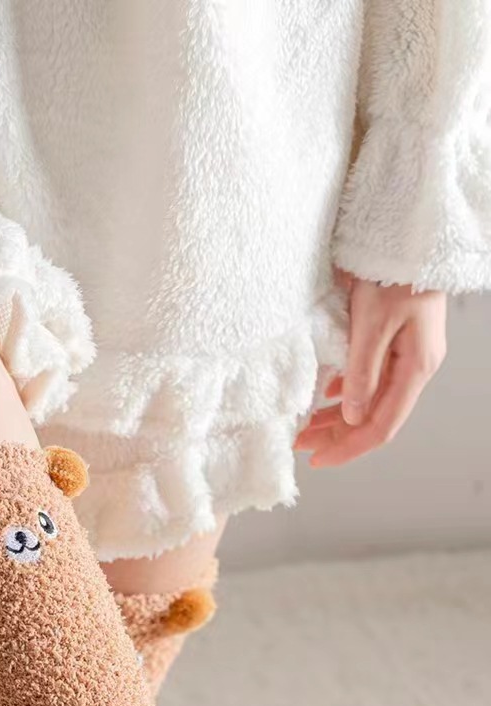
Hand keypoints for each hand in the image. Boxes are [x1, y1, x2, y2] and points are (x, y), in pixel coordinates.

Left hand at [295, 274, 446, 467]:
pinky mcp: (396, 342)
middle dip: (338, 436)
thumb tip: (350, 417)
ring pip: (371, 400)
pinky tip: (326, 395)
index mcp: (416, 368)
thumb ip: (361, 373)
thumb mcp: (371, 324)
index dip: (348, 448)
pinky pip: (371, 378)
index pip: (382, 426)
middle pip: (375, 418)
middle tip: (301, 444)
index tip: (317, 460)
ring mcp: (407, 355)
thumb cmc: (394, 271)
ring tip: (307, 427)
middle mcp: (415, 367)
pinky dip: (346, 391)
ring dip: (339, 417)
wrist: (410, 234)